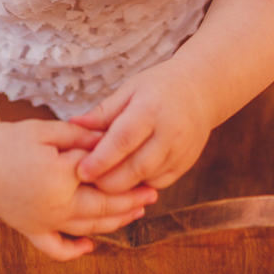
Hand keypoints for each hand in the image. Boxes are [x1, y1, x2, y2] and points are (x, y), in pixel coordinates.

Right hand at [0, 119, 157, 261]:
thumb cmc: (12, 140)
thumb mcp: (48, 130)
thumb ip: (80, 136)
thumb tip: (110, 141)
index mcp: (61, 179)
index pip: (102, 178)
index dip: (126, 174)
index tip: (147, 169)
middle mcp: (55, 207)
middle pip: (102, 209)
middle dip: (130, 202)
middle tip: (152, 195)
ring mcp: (43, 224)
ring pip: (87, 228)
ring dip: (114, 223)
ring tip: (135, 213)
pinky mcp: (31, 231)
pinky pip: (57, 248)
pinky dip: (75, 250)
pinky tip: (91, 244)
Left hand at [70, 60, 212, 195]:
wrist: (200, 91)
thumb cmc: (158, 87)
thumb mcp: (129, 90)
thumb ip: (103, 112)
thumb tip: (72, 125)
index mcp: (151, 109)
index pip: (123, 140)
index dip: (100, 160)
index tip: (80, 171)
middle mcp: (169, 132)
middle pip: (135, 168)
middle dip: (107, 180)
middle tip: (85, 182)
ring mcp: (181, 151)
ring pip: (146, 180)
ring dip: (122, 186)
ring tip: (100, 181)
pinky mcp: (186, 164)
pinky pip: (158, 183)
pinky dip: (139, 185)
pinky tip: (124, 178)